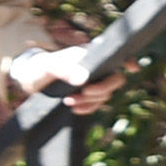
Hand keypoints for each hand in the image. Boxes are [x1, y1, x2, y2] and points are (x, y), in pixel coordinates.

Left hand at [8, 17, 126, 115]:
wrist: (32, 80)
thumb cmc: (42, 66)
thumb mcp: (51, 66)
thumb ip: (67, 70)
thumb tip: (84, 80)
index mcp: (92, 55)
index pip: (116, 55)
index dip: (128, 60)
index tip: (133, 68)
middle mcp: (97, 68)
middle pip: (115, 79)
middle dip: (102, 89)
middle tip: (84, 93)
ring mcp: (93, 83)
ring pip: (105, 95)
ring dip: (91, 101)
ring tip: (70, 102)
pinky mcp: (86, 96)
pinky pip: (95, 104)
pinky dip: (87, 108)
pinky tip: (74, 109)